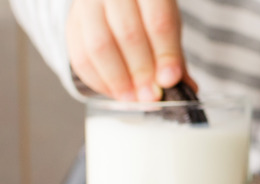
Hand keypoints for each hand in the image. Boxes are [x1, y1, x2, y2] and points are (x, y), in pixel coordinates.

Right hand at [66, 0, 193, 100]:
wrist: (116, 1)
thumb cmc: (146, 13)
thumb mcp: (167, 25)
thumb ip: (174, 54)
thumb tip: (186, 87)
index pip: (158, 21)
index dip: (165, 54)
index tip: (169, 80)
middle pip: (128, 34)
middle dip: (141, 72)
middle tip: (151, 96)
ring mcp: (88, 6)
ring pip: (99, 46)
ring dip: (118, 80)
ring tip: (133, 98)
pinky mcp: (72, 25)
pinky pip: (80, 57)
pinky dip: (99, 81)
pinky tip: (115, 92)